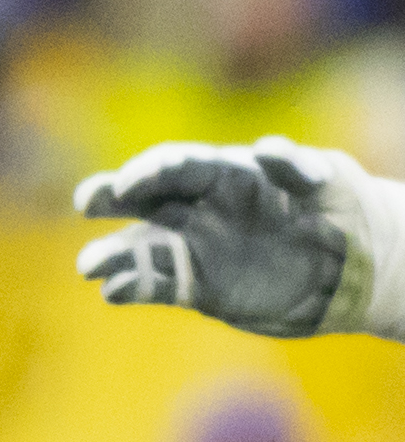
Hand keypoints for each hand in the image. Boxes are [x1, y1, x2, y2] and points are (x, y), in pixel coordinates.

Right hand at [73, 137, 404, 337]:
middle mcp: (200, 208)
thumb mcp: (331, 183)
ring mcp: (194, 247)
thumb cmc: (342, 213)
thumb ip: (297, 166)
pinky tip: (113, 292)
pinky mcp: (196, 285)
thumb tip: (266, 149)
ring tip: (88, 266)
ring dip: (113, 254)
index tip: (131, 182)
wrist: (352, 271)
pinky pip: (157, 284)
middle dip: (112, 196)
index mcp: (226, 176)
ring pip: (142, 246)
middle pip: (145, 198)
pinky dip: (132, 287)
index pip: (180, 166)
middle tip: (88, 200)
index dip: (153, 170)